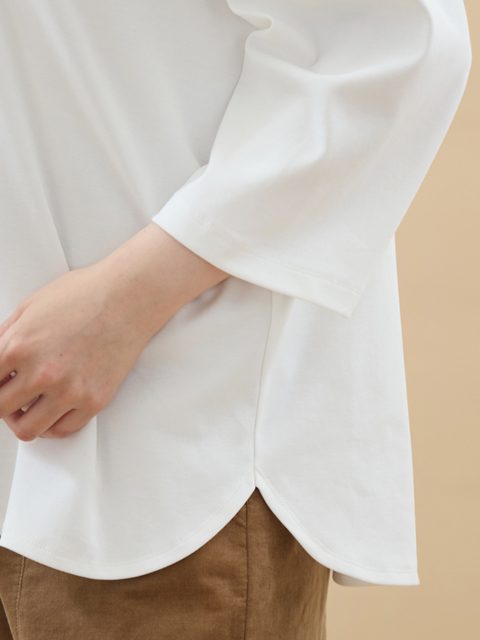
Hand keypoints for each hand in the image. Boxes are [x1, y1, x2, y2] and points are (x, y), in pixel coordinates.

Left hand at [0, 264, 168, 440]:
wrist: (129, 297)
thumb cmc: (86, 295)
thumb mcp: (31, 306)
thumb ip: (6, 336)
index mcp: (19, 347)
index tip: (0, 383)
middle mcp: (42, 373)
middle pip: (1, 409)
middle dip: (3, 403)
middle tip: (9, 397)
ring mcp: (69, 390)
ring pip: (28, 429)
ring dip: (23, 420)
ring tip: (28, 409)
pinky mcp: (93, 400)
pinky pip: (63, 430)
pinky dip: (52, 426)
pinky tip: (52, 412)